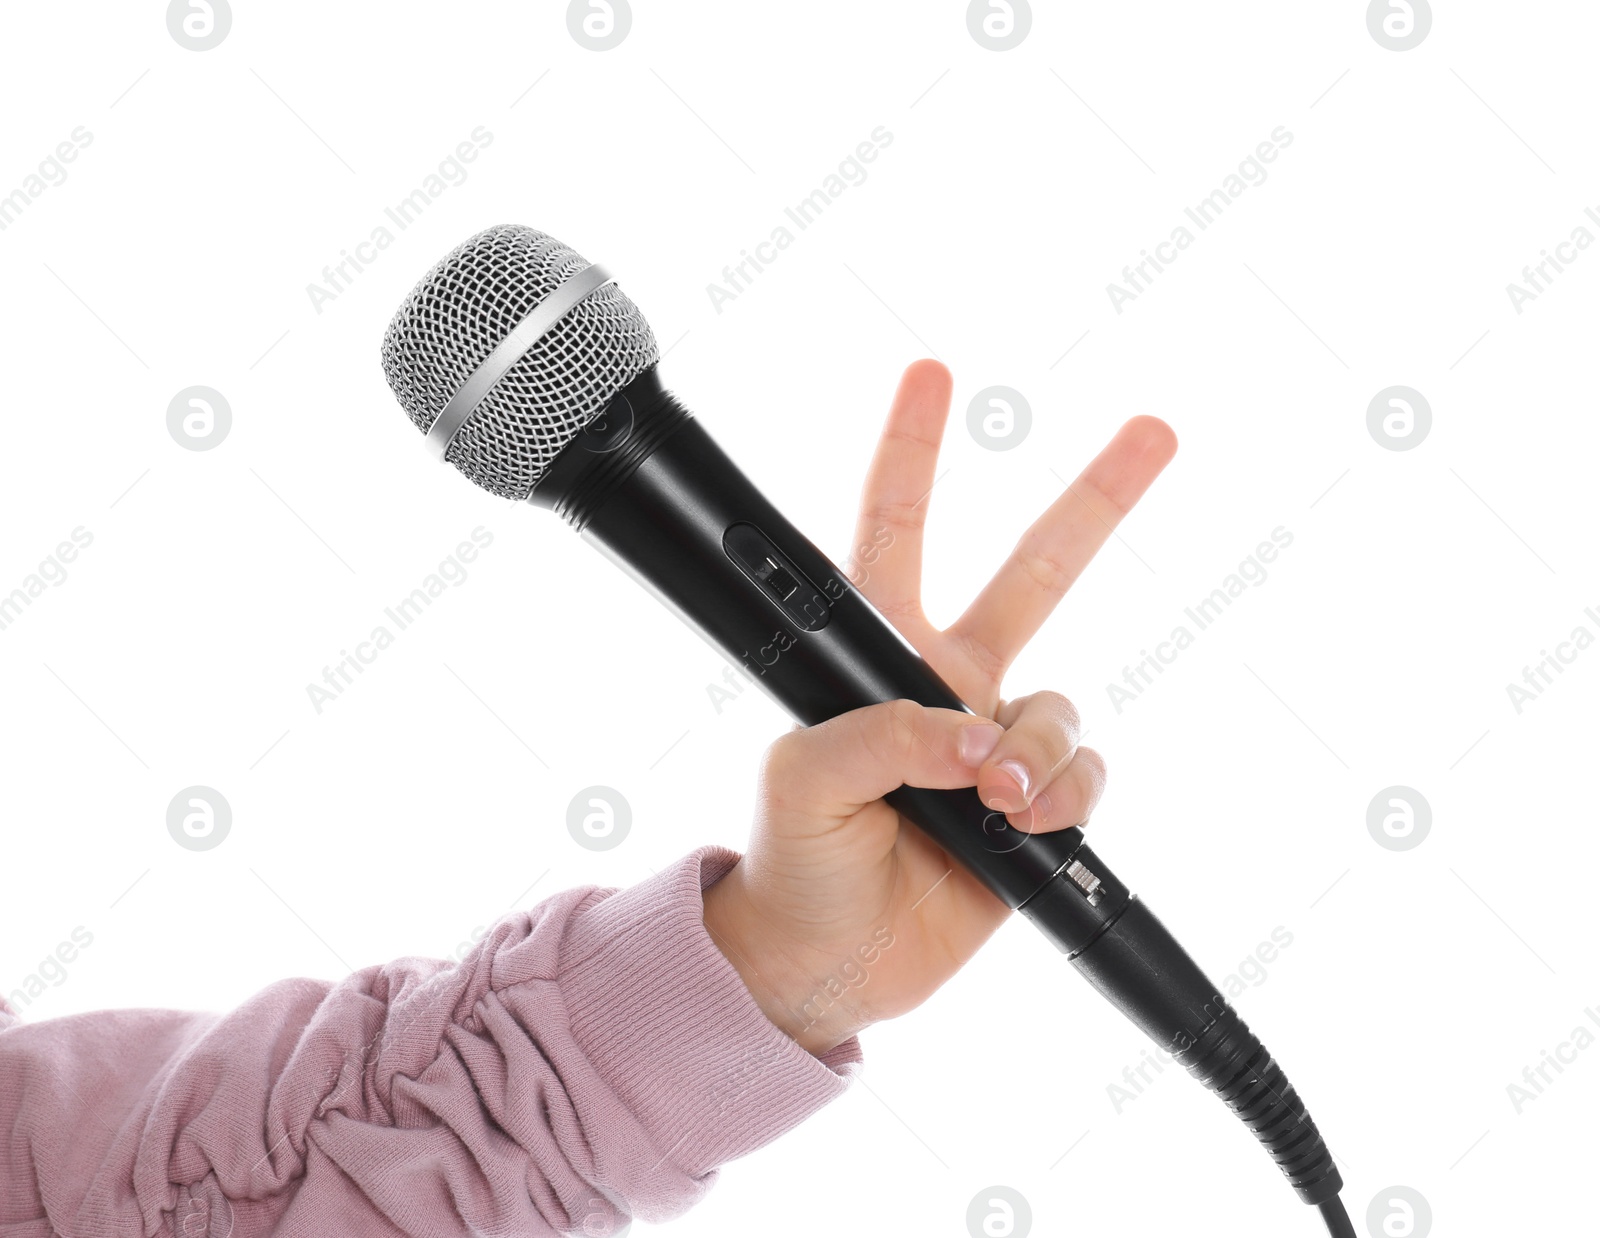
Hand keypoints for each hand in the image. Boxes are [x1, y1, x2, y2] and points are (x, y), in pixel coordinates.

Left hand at [703, 360, 1176, 1053]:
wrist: (827, 959)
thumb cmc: (793, 857)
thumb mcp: (801, 778)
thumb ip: (882, 735)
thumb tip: (975, 738)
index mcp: (879, 655)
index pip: (895, 531)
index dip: (913, 450)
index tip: (933, 371)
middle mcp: (952, 683)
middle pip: (1038, 572)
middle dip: (1097, 501)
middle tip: (1156, 431)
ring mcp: (1000, 743)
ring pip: (1062, 705)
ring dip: (1036, 748)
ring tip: (994, 798)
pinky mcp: (1039, 809)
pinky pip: (1084, 775)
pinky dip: (1065, 797)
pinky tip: (1029, 827)